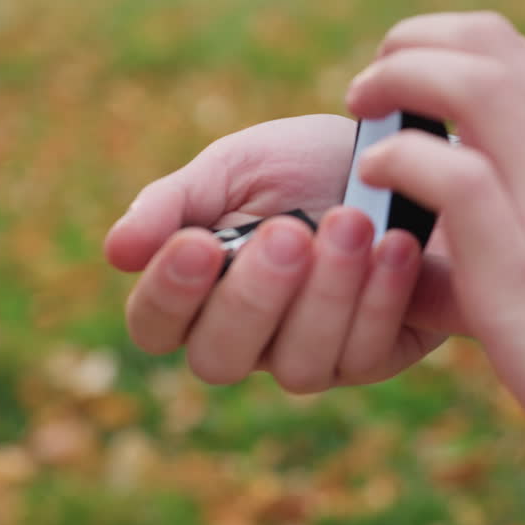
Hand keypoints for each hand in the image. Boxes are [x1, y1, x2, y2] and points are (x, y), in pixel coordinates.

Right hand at [104, 114, 464, 391]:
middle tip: (289, 232)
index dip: (170, 294)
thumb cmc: (308, 164)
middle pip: (219, 359)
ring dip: (326, 295)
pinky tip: (394, 246)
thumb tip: (118, 251)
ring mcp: (307, 357)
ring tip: (352, 223)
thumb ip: (176, 203)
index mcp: (197, 294)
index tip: (199, 241)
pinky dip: (378, 298)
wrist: (405, 156)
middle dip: (254, 297)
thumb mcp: (237, 166)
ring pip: (298, 368)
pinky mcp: (369, 358)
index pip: (155, 324)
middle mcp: (246, 340)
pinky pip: (363, 353)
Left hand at [346, 12, 524, 475]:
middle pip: (489, 43)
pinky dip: (399, 158)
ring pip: (473, 83)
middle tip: (368, 87)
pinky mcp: (524, 262)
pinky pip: (453, 172)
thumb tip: (443, 214)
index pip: (514, 54)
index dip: (444, 46)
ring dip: (397, 80)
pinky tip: (376, 176)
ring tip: (361, 112)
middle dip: (411, 44)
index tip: (401, 79)